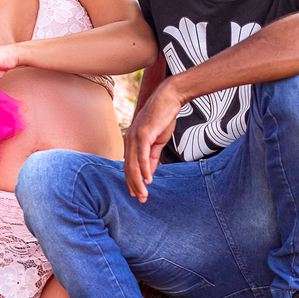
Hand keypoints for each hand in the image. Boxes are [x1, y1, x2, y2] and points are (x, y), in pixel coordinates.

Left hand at [123, 81, 180, 202]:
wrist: (169, 98)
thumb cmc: (163, 117)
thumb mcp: (157, 141)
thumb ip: (152, 157)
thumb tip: (149, 173)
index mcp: (131, 141)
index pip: (128, 165)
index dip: (131, 180)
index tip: (135, 193)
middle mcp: (129, 140)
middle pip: (128, 168)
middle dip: (133, 185)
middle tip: (139, 199)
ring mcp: (134, 137)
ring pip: (133, 165)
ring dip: (138, 182)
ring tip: (143, 194)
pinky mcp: (143, 134)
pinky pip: (142, 156)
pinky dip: (144, 169)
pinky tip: (148, 180)